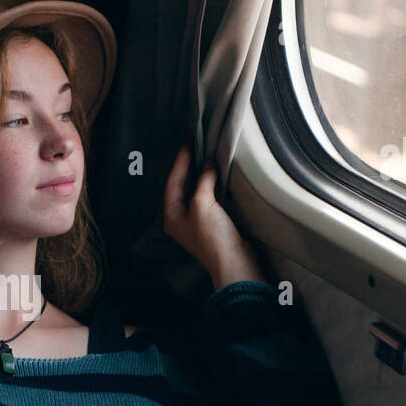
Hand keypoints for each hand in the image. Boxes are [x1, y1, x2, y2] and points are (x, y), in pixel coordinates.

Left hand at [162, 141, 264, 288]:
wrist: (234, 262)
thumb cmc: (213, 238)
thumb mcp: (203, 205)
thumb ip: (204, 182)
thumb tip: (209, 165)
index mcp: (171, 215)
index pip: (172, 181)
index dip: (180, 161)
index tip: (189, 143)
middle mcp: (180, 217)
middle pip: (181, 185)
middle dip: (188, 166)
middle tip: (196, 145)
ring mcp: (196, 220)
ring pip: (194, 190)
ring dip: (200, 174)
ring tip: (205, 155)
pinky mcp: (211, 222)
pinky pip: (206, 197)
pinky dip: (210, 184)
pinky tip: (215, 174)